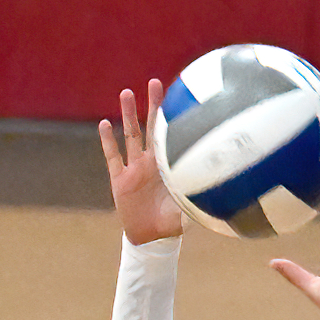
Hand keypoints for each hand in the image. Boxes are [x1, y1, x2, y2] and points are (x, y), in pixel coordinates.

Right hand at [99, 80, 185, 243]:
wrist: (151, 237)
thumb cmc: (172, 223)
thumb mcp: (187, 213)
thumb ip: (196, 204)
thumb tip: (215, 199)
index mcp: (169, 167)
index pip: (172, 137)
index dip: (174, 119)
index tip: (179, 96)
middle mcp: (152, 162)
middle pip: (152, 127)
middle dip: (153, 105)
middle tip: (156, 82)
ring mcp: (134, 168)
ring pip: (130, 135)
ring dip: (127, 114)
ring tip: (126, 92)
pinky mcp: (119, 179)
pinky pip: (112, 156)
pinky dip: (107, 141)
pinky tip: (104, 124)